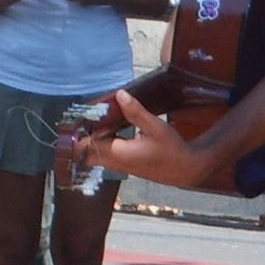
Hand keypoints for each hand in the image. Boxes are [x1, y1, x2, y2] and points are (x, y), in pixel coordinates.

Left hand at [82, 88, 208, 188]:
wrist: (184, 169)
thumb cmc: (172, 149)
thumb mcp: (156, 127)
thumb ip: (136, 112)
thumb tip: (120, 95)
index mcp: (118, 152)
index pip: (86, 145)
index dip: (80, 131)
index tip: (81, 114)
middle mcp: (114, 162)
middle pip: (84, 153)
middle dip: (81, 136)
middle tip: (86, 115)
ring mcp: (119, 166)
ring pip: (93, 155)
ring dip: (91, 139)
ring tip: (96, 119)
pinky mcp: (124, 165)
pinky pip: (103, 156)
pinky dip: (101, 143)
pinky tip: (108, 128)